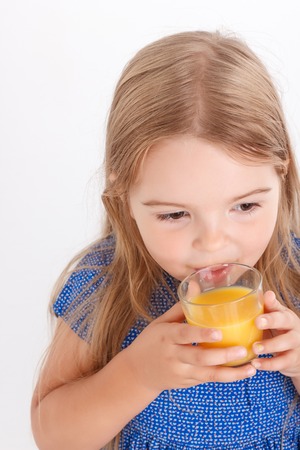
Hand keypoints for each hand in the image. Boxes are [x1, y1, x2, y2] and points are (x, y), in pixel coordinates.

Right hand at [124, 302, 255, 394]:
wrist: (136, 372)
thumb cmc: (151, 341)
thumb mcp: (160, 322)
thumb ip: (180, 307)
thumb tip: (196, 283)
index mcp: (166, 336)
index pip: (184, 335)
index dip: (201, 335)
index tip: (219, 333)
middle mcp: (173, 356)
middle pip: (200, 358)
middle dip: (223, 356)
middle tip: (244, 349)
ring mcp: (180, 372)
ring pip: (208, 375)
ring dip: (231, 373)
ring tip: (251, 368)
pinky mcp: (186, 383)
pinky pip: (208, 380)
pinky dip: (226, 377)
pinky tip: (242, 373)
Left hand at [251, 291, 299, 377]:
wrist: (297, 353)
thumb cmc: (280, 331)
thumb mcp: (275, 319)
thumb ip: (269, 307)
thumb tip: (265, 293)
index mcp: (287, 316)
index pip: (280, 311)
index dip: (270, 311)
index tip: (257, 317)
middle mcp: (294, 329)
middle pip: (285, 323)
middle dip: (271, 323)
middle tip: (256, 324)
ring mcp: (296, 345)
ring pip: (285, 344)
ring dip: (269, 346)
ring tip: (254, 349)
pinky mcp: (293, 360)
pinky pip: (282, 363)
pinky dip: (268, 364)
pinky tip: (255, 363)